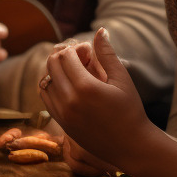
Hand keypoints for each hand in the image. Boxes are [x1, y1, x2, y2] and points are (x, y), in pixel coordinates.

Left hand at [38, 27, 151, 168]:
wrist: (130, 145)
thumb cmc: (131, 110)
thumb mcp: (122, 79)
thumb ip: (107, 54)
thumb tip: (100, 30)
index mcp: (86, 87)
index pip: (66, 56)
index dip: (77, 48)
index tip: (90, 52)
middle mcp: (69, 100)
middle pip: (52, 65)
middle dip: (64, 57)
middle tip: (82, 60)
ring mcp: (62, 113)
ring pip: (45, 81)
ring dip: (56, 72)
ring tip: (75, 73)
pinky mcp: (61, 123)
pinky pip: (46, 98)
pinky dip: (53, 87)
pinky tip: (70, 86)